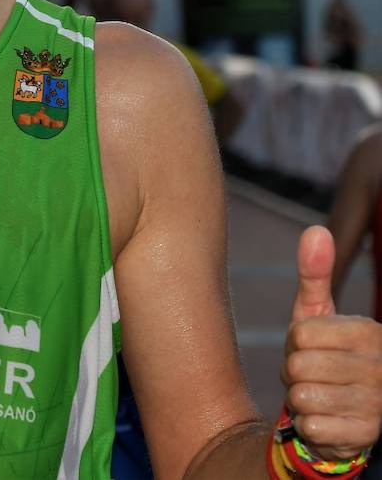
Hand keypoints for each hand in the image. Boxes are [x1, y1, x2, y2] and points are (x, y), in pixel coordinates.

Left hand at [281, 225, 381, 459]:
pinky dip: (308, 424)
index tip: (310, 348)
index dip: (295, 343)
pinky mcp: (366, 436)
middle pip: (298, 366)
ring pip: (302, 396)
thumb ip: (315, 273)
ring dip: (300, 398)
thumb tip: (315, 229)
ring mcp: (377, 404)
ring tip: (319, 394)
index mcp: (370, 333)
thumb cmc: (324, 353)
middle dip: (294, 371)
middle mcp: (380, 368)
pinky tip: (325, 419)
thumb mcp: (317, 312)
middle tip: (311, 374)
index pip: (301, 334)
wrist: (341, 411)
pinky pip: (311, 426)